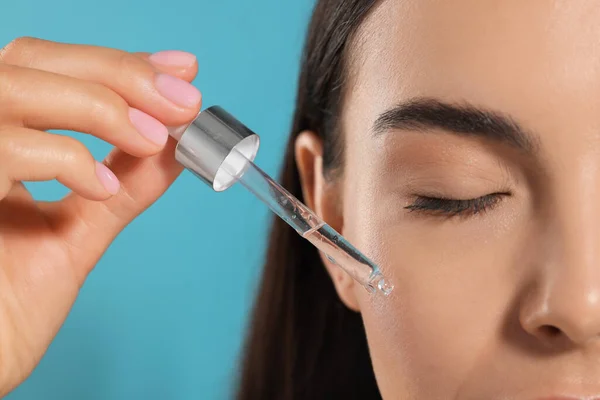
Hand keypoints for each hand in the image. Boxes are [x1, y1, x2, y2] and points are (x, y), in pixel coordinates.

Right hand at [0, 37, 200, 395]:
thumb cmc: (10, 307)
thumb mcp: (80, 230)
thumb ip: (126, 185)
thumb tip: (177, 143)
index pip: (51, 69)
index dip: (119, 63)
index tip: (183, 70)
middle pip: (32, 59)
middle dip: (119, 74)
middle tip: (182, 102)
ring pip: (14, 87)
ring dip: (100, 106)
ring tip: (153, 140)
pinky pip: (2, 149)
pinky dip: (64, 157)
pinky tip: (101, 188)